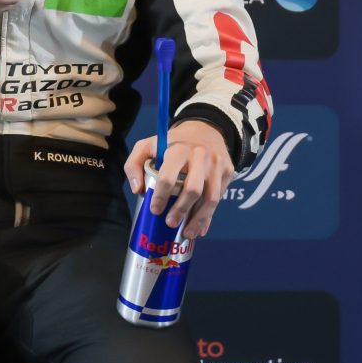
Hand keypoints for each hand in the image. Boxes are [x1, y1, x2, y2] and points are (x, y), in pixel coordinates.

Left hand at [124, 120, 234, 239]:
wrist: (205, 129)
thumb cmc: (172, 143)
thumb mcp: (147, 145)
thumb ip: (133, 165)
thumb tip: (138, 190)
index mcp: (178, 149)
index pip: (168, 177)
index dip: (160, 196)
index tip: (154, 210)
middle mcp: (200, 155)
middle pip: (193, 190)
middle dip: (181, 210)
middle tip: (170, 223)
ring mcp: (217, 164)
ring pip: (211, 198)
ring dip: (199, 219)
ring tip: (187, 233)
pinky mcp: (228, 171)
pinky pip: (219, 198)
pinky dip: (209, 216)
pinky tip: (200, 228)